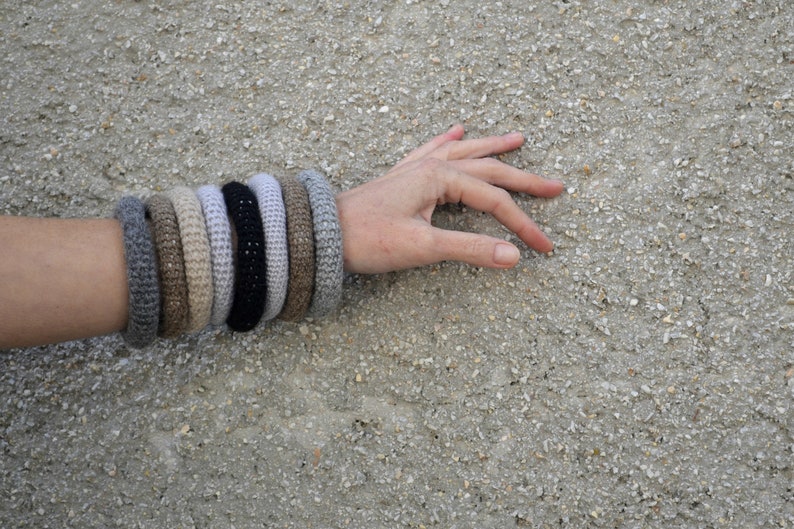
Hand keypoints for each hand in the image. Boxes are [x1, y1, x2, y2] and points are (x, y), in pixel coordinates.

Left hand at [335, 124, 563, 273]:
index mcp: (441, 178)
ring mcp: (416, 167)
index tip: (543, 247)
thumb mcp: (423, 248)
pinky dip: (449, 140)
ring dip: (493, 147)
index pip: (495, 200)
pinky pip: (433, 149)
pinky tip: (456, 129)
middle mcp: (432, 165)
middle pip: (489, 170)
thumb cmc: (369, 239)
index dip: (523, 225)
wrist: (323, 233)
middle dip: (525, 180)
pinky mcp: (403, 175)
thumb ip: (470, 249)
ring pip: (465, 152)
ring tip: (518, 138)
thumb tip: (513, 257)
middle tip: (556, 187)